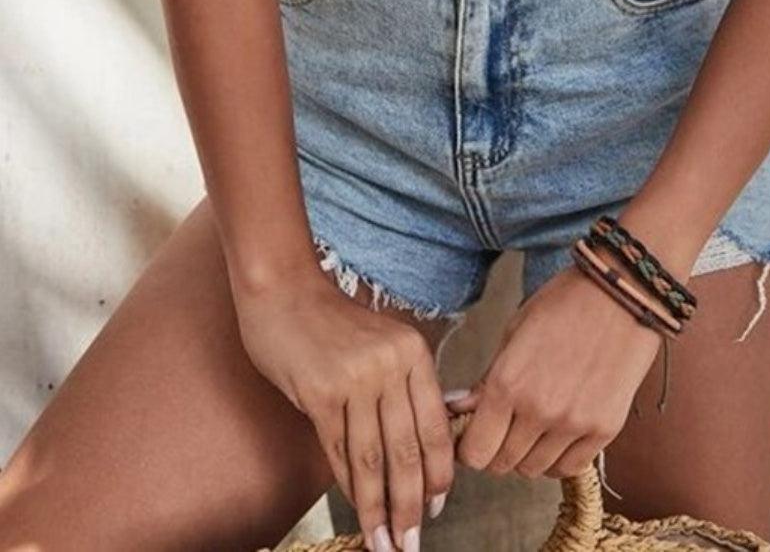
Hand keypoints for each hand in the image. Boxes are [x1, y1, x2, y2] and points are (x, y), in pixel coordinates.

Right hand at [234, 266, 452, 550]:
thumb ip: (403, 386)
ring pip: (373, 459)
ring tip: (384, 543)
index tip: (438, 508)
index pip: (436, 426)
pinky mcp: (320, 392)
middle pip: (408, 450)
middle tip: (412, 543)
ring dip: (379, 509)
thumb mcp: (382, 344)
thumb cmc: (332, 323)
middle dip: (411, 505)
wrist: (282, 291)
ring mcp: (355, 378)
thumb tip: (421, 450)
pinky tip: (355, 511)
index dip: (439, 475)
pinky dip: (350, 487)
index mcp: (413, 352)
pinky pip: (340, 451)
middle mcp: (390, 364)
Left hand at [445, 264, 661, 480]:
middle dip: (497, 449)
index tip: (476, 435)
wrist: (621, 292)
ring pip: (535, 470)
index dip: (471, 447)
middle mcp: (539, 410)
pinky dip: (559, 457)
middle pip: (503, 464)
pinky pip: (570, 467)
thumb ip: (487, 378)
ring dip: (528, 454)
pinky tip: (559, 432)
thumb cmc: (565, 304)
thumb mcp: (515, 331)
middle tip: (505, 427)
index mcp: (508, 382)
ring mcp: (574, 423)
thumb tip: (460, 409)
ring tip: (535, 425)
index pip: (475, 452)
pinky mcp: (604, 429)